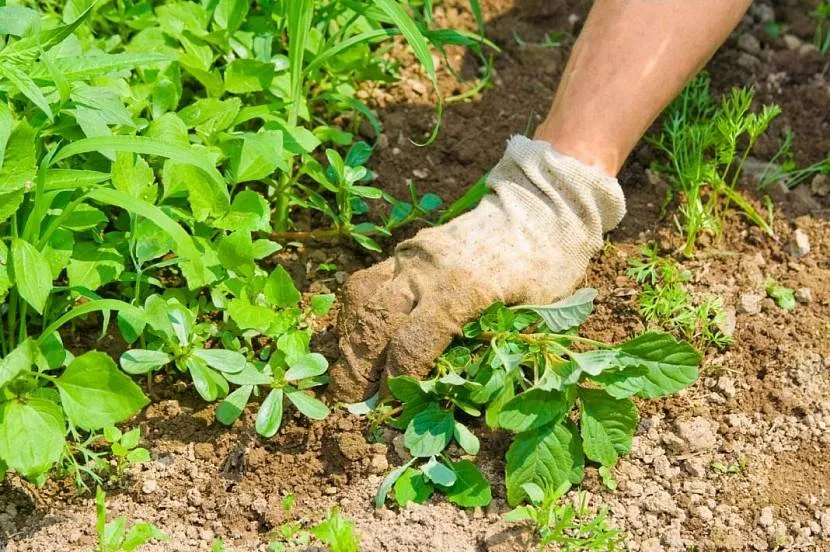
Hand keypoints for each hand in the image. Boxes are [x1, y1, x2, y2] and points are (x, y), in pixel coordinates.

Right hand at [328, 136, 625, 401]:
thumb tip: (457, 392)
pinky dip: (358, 313)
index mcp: (462, 289)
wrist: (541, 205)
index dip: (397, 382)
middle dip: (358, 368)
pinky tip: (361, 336)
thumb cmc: (548, 265)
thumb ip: (496, 348)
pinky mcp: (407, 249)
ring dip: (349, 339)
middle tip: (354, 401)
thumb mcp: (536, 313)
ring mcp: (412, 255)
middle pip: (374, 323)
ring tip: (350, 372)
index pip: (411, 345)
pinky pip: (369, 281)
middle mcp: (427, 270)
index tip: (392, 408)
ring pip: (362, 299)